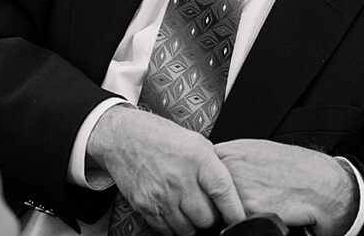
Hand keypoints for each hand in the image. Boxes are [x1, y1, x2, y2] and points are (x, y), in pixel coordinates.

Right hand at [87, 106, 245, 234]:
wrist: (124, 137)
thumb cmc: (161, 137)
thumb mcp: (196, 142)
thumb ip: (213, 166)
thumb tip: (232, 191)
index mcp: (197, 158)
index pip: (223, 191)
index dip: (234, 211)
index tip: (240, 219)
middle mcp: (179, 178)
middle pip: (206, 218)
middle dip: (211, 217)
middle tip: (208, 207)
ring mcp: (160, 195)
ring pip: (187, 229)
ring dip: (192, 223)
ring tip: (189, 206)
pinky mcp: (145, 206)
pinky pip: (166, 230)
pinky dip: (174, 226)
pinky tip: (173, 209)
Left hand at [214, 140, 358, 235]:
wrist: (320, 185)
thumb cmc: (295, 168)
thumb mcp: (260, 150)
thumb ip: (234, 157)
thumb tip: (215, 166)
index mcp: (233, 150)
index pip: (201, 166)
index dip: (203, 178)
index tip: (207, 184)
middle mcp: (232, 167)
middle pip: (203, 186)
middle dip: (209, 195)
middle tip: (224, 200)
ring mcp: (238, 188)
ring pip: (214, 205)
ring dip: (221, 210)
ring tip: (240, 208)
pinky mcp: (248, 210)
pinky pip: (230, 220)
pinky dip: (236, 222)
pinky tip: (252, 215)